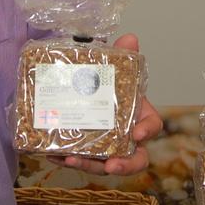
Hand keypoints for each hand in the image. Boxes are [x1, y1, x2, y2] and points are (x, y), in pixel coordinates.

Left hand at [56, 33, 163, 175]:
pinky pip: (79, 160)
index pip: (152, 126)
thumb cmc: (108, 84)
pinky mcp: (85, 153)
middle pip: (135, 159)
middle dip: (124, 165)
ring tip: (71, 160)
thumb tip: (129, 39)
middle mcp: (126, 138)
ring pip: (103, 164)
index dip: (147, 131)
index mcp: (139, 116)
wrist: (85, 88)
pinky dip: (66, 159)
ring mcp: (106, 148)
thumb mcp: (115, 68)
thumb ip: (123, 55)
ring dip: (88, 166)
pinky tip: (51, 154)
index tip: (137, 134)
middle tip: (111, 165)